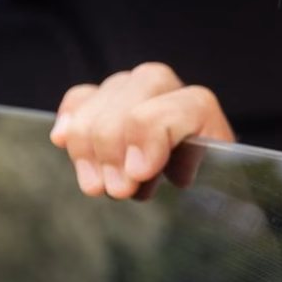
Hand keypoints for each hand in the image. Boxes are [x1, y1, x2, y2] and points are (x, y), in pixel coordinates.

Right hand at [50, 63, 233, 197]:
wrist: (193, 175)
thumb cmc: (205, 188)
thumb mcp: (218, 191)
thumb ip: (216, 191)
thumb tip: (184, 182)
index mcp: (202, 111)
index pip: (181, 108)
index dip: (153, 138)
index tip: (139, 174)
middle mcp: (167, 90)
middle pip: (132, 100)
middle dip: (115, 147)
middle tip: (116, 189)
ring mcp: (132, 90)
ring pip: (100, 101)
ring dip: (89, 147)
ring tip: (95, 186)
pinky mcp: (103, 99)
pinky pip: (80, 97)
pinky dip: (69, 118)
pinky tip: (63, 141)